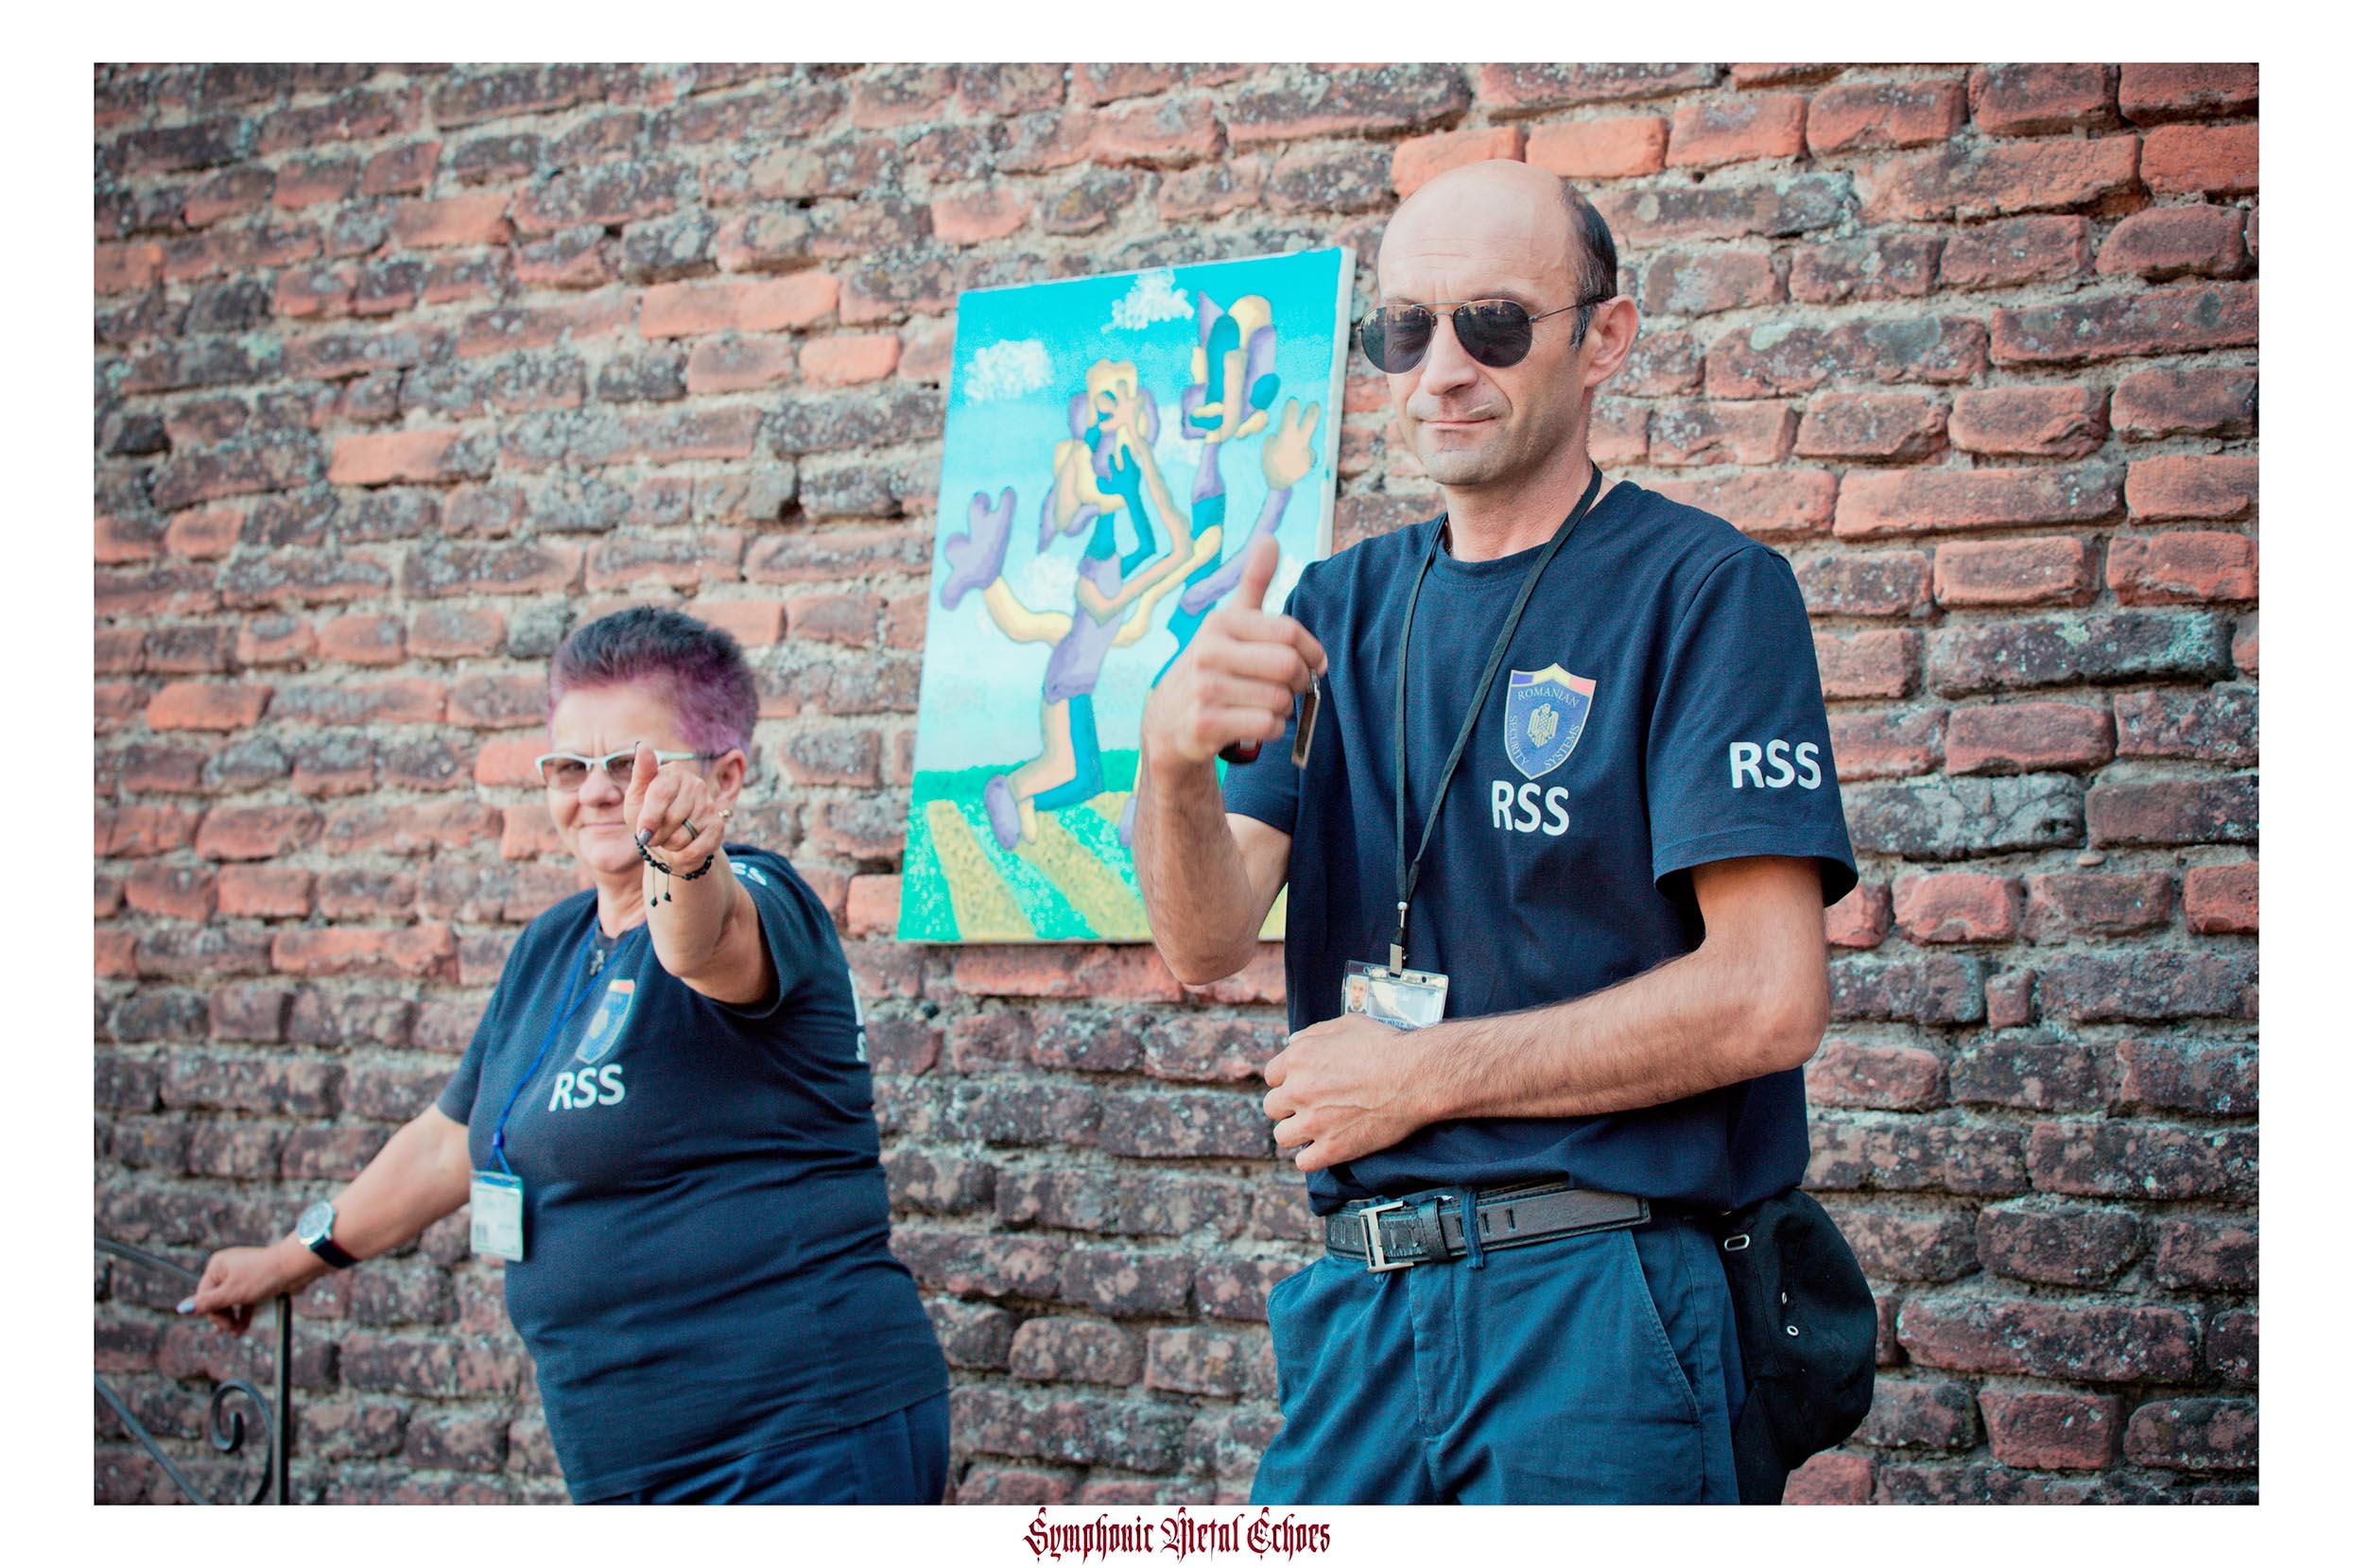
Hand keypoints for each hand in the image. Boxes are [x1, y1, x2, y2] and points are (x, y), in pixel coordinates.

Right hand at [180, 1240, 317, 1335]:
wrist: (296, 1268)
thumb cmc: (263, 1276)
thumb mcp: (232, 1293)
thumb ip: (207, 1303)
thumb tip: (181, 1309)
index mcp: (217, 1265)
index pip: (203, 1295)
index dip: (211, 1313)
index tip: (222, 1327)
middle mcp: (228, 1267)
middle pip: (216, 1299)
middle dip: (222, 1317)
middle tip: (230, 1330)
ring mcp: (243, 1275)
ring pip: (231, 1301)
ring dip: (232, 1318)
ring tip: (235, 1332)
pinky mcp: (257, 1282)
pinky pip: (244, 1300)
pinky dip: (243, 1313)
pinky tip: (242, 1328)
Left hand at [623, 742, 729, 866]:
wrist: (668, 840)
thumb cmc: (647, 815)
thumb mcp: (636, 796)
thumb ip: (641, 773)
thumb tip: (643, 746)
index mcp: (673, 772)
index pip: (661, 795)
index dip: (650, 818)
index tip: (643, 833)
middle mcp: (695, 784)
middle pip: (672, 818)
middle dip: (656, 835)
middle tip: (653, 835)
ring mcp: (709, 804)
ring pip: (683, 836)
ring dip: (668, 845)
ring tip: (667, 839)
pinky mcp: (718, 825)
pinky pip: (696, 849)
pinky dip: (682, 855)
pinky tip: (680, 849)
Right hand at [1142, 537, 1325, 767]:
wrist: (1170, 720)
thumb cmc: (1213, 666)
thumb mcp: (1229, 623)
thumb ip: (1253, 583)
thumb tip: (1269, 538)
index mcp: (1220, 623)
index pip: (1288, 632)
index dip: (1312, 650)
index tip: (1315, 662)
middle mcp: (1207, 652)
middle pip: (1287, 667)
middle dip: (1301, 681)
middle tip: (1294, 687)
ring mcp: (1204, 689)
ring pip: (1280, 700)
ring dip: (1285, 707)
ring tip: (1268, 704)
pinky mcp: (1206, 724)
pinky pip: (1267, 726)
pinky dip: (1274, 729)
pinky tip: (1257, 723)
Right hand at [1260, 398, 1321, 490]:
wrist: (1279, 486)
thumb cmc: (1269, 466)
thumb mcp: (1266, 450)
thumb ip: (1274, 439)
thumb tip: (1279, 434)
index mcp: (1286, 438)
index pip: (1291, 416)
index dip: (1292, 406)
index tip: (1293, 401)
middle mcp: (1300, 443)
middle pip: (1310, 422)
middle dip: (1313, 412)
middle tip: (1315, 404)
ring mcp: (1308, 452)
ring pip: (1307, 442)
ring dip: (1300, 446)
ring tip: (1290, 456)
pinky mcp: (1311, 462)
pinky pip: (1307, 455)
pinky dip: (1301, 459)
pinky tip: (1294, 466)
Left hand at [1262, 1012, 1433, 1171]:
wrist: (1415, 1077)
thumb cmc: (1385, 1046)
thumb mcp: (1347, 1024)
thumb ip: (1315, 1032)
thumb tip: (1293, 1041)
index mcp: (1298, 1058)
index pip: (1271, 1076)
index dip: (1287, 1081)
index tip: (1302, 1085)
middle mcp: (1298, 1090)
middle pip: (1272, 1107)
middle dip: (1289, 1107)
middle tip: (1310, 1107)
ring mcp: (1313, 1122)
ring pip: (1282, 1137)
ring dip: (1296, 1133)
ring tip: (1315, 1129)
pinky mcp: (1332, 1148)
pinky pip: (1303, 1162)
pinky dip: (1311, 1158)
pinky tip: (1324, 1149)